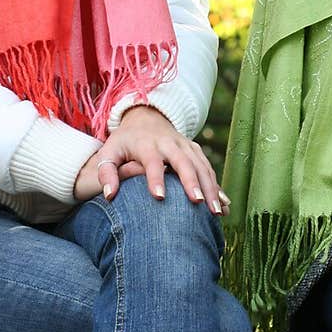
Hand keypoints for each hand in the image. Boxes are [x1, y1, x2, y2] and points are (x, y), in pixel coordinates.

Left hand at [73, 105, 229, 213]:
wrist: (145, 119)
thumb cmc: (124, 143)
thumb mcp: (109, 152)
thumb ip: (106, 173)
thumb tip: (110, 195)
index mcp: (147, 144)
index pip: (152, 161)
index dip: (156, 178)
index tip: (160, 197)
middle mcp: (169, 143)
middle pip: (183, 162)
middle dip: (192, 182)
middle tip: (199, 203)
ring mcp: (185, 145)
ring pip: (201, 166)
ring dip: (211, 187)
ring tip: (216, 212)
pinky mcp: (195, 151)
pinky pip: (209, 169)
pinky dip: (218, 187)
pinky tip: (225, 206)